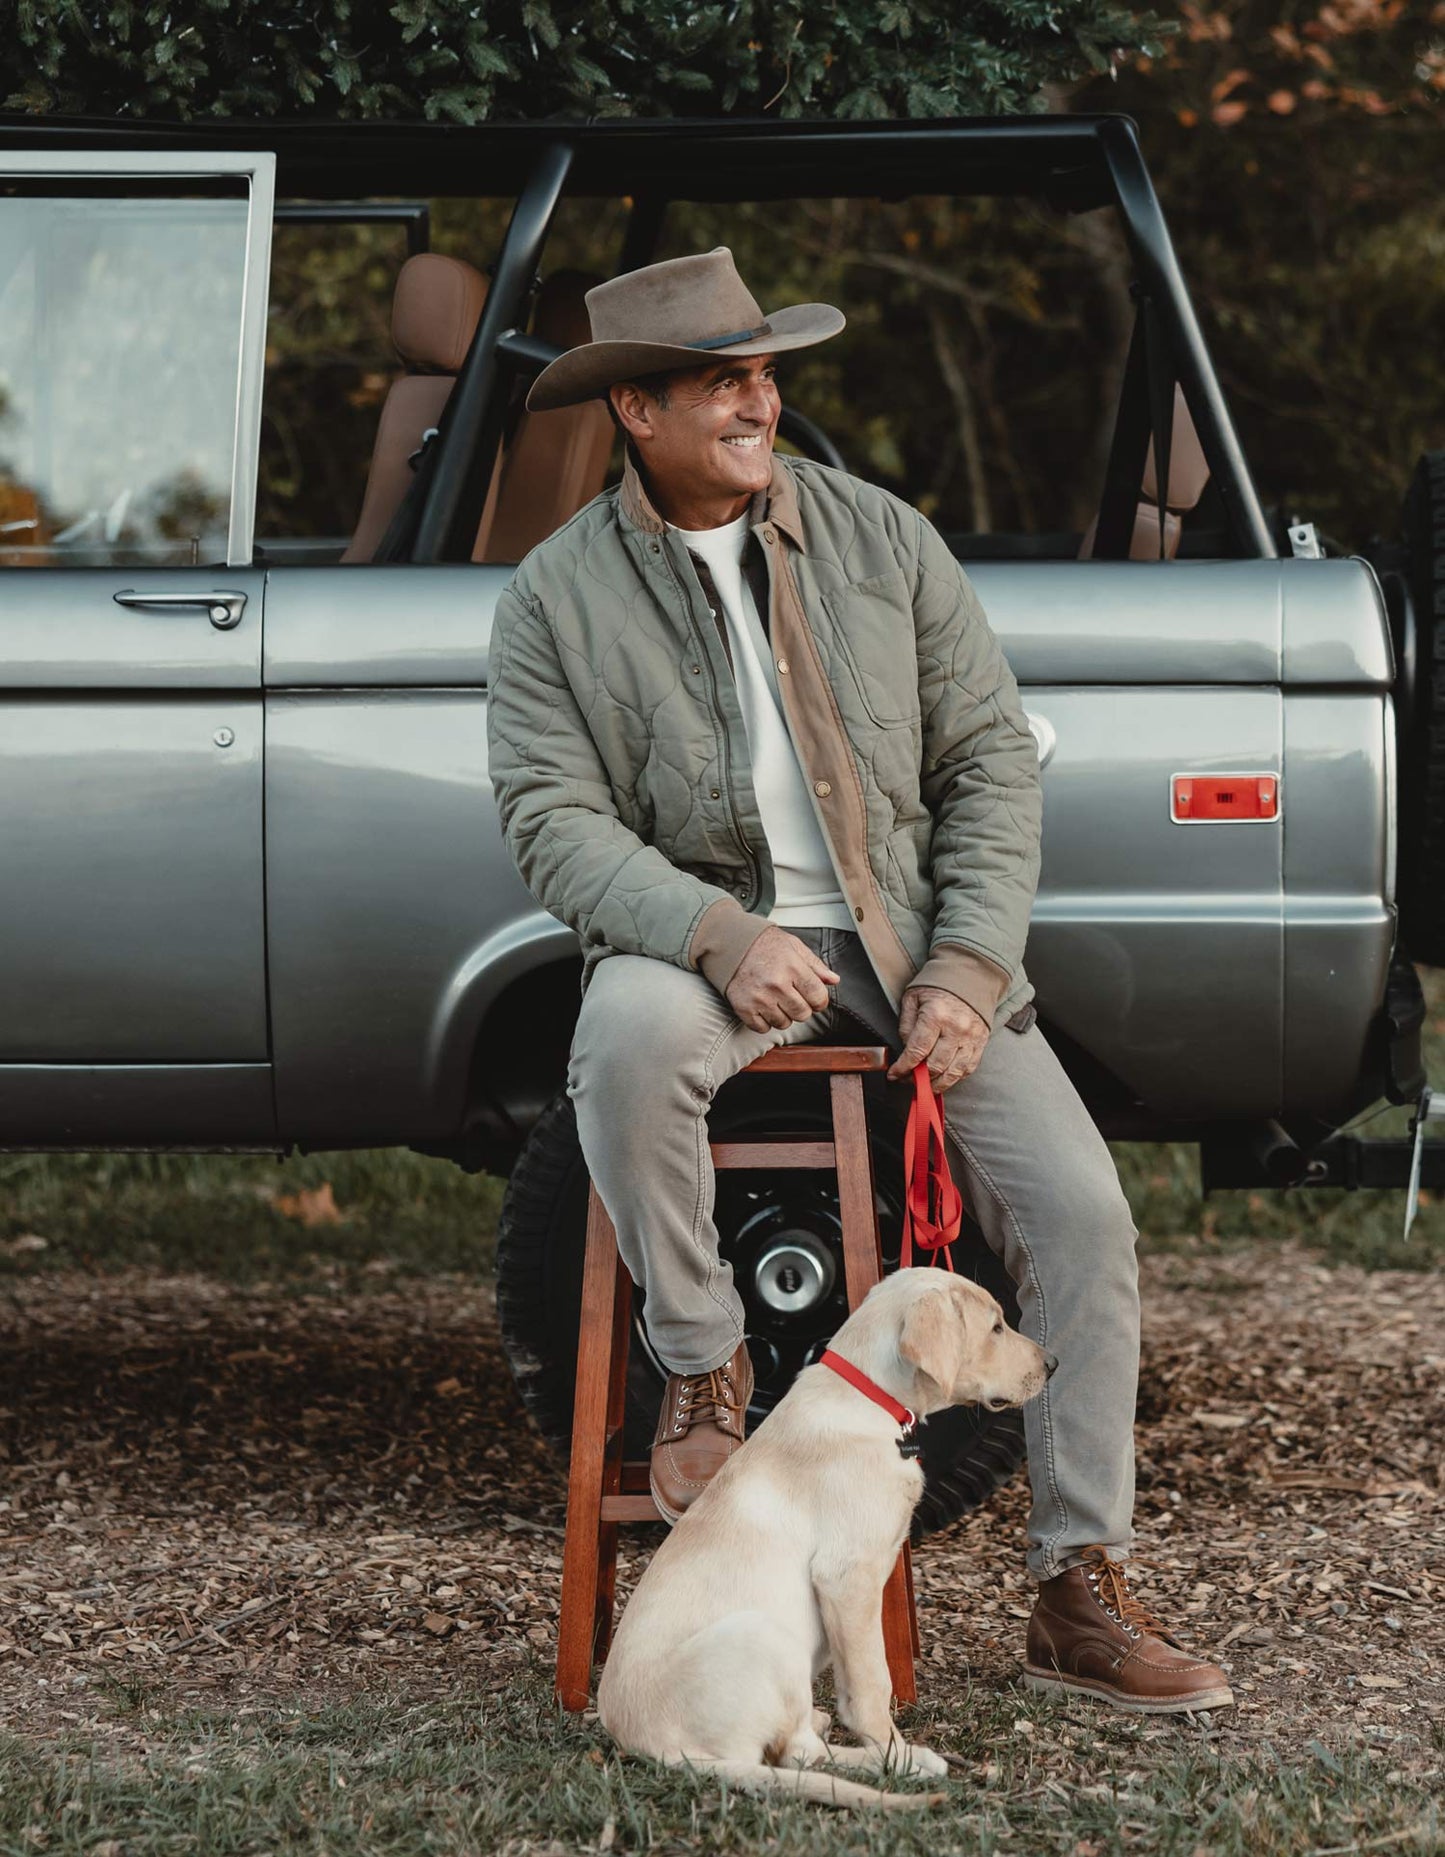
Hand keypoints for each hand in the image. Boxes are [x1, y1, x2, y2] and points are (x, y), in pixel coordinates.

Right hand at [726, 926, 840, 1033]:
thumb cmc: (765, 945)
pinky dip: (765, 1021)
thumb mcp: (794, 947)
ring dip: (783, 1014)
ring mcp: (759, 998)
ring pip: (784, 1023)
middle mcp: (776, 984)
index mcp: (792, 967)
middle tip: (792, 995)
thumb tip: (834, 980)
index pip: (818, 998)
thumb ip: (816, 966)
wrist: (732, 944)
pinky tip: (763, 1005)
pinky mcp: (744, 1008)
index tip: (813, 997)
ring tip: (775, 998)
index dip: (819, 1000)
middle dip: (802, 1007)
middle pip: (803, 1014)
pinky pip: (763, 1028)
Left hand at [887, 984, 988, 1090]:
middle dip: (917, 1079)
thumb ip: (906, 1025)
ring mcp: (971, 1038)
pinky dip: (953, 1078)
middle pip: (935, 1066)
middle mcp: (956, 1029)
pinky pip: (967, 1069)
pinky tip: (942, 1078)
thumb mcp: (913, 998)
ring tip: (924, 1084)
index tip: (894, 1074)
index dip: (903, 1068)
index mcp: (936, 1015)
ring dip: (936, 1084)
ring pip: (953, 1073)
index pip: (917, 1051)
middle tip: (907, 1080)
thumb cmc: (938, 986)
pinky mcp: (981, 1043)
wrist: (971, 976)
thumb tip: (906, 1051)